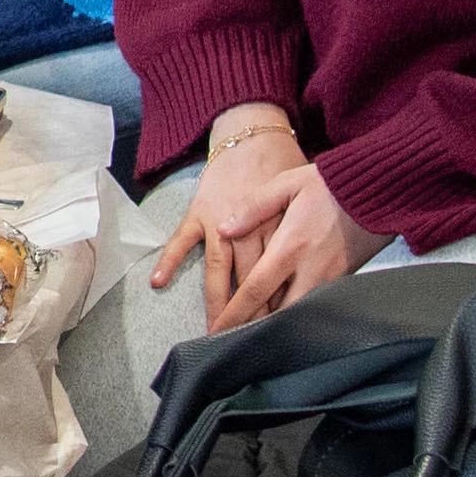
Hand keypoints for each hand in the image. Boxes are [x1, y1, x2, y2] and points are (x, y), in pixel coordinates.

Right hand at [151, 109, 307, 314]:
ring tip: (213, 331)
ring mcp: (219, 222)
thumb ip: (304, 234)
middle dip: (249, 315)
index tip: (278, 334)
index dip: (279, 306)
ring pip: (218, 270)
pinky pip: (180, 240)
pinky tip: (159, 282)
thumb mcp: (304, 200)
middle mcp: (249, 231)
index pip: (279, 278)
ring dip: (216, 302)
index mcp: (277, 230)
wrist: (254, 132)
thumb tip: (316, 272)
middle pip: (250, 281)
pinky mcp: (198, 212)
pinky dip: (169, 260)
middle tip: (247, 344)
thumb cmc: (284, 167)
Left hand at [214, 163, 383, 328]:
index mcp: (290, 248)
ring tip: (253, 337)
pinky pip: (315, 305)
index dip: (234, 314)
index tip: (216, 332)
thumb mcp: (287, 184)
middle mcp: (310, 270)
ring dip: (276, 326)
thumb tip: (224, 229)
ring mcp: (331, 279)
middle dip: (254, 331)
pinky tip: (284, 318)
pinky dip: (298, 314)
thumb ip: (253, 208)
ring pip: (298, 314)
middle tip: (231, 345)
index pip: (255, 290)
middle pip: (278, 313)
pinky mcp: (345, 280)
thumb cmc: (330, 185)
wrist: (381, 190)